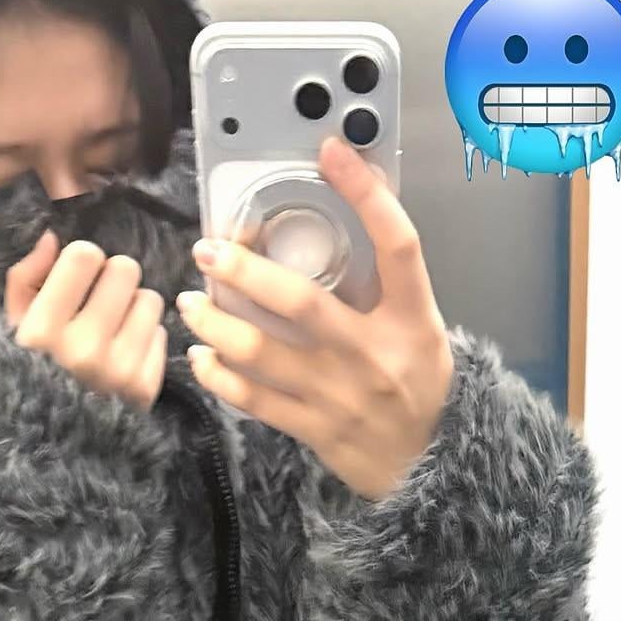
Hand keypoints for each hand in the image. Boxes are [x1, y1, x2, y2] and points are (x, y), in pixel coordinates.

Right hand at [6, 231, 167, 410]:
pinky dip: (145, 339)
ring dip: (133, 308)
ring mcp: (118, 371)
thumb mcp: (14, 326)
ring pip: (150, 299)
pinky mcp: (145, 387)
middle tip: (99, 304)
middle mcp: (82, 351)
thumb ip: (25, 278)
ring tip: (113, 330)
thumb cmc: (33, 369)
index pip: (85, 255)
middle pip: (125, 269)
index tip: (77, 279)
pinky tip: (124, 355)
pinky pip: (161, 333)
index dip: (82, 262)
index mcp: (41, 332)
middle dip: (113, 281)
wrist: (57, 438)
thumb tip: (52, 238)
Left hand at [176, 137, 453, 497]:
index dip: (367, 195)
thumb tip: (338, 224)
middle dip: (247, 272)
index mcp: (413, 320)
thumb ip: (384, 287)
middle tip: (208, 251)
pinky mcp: (314, 429)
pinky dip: (220, 376)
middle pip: (303, 302)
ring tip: (190, 303)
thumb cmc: (419, 388)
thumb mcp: (421, 331)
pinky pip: (254, 399)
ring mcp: (340, 396)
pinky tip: (201, 356)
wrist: (430, 468)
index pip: (398, 246)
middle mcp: (374, 355)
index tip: (331, 152)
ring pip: (262, 354)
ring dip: (216, 324)